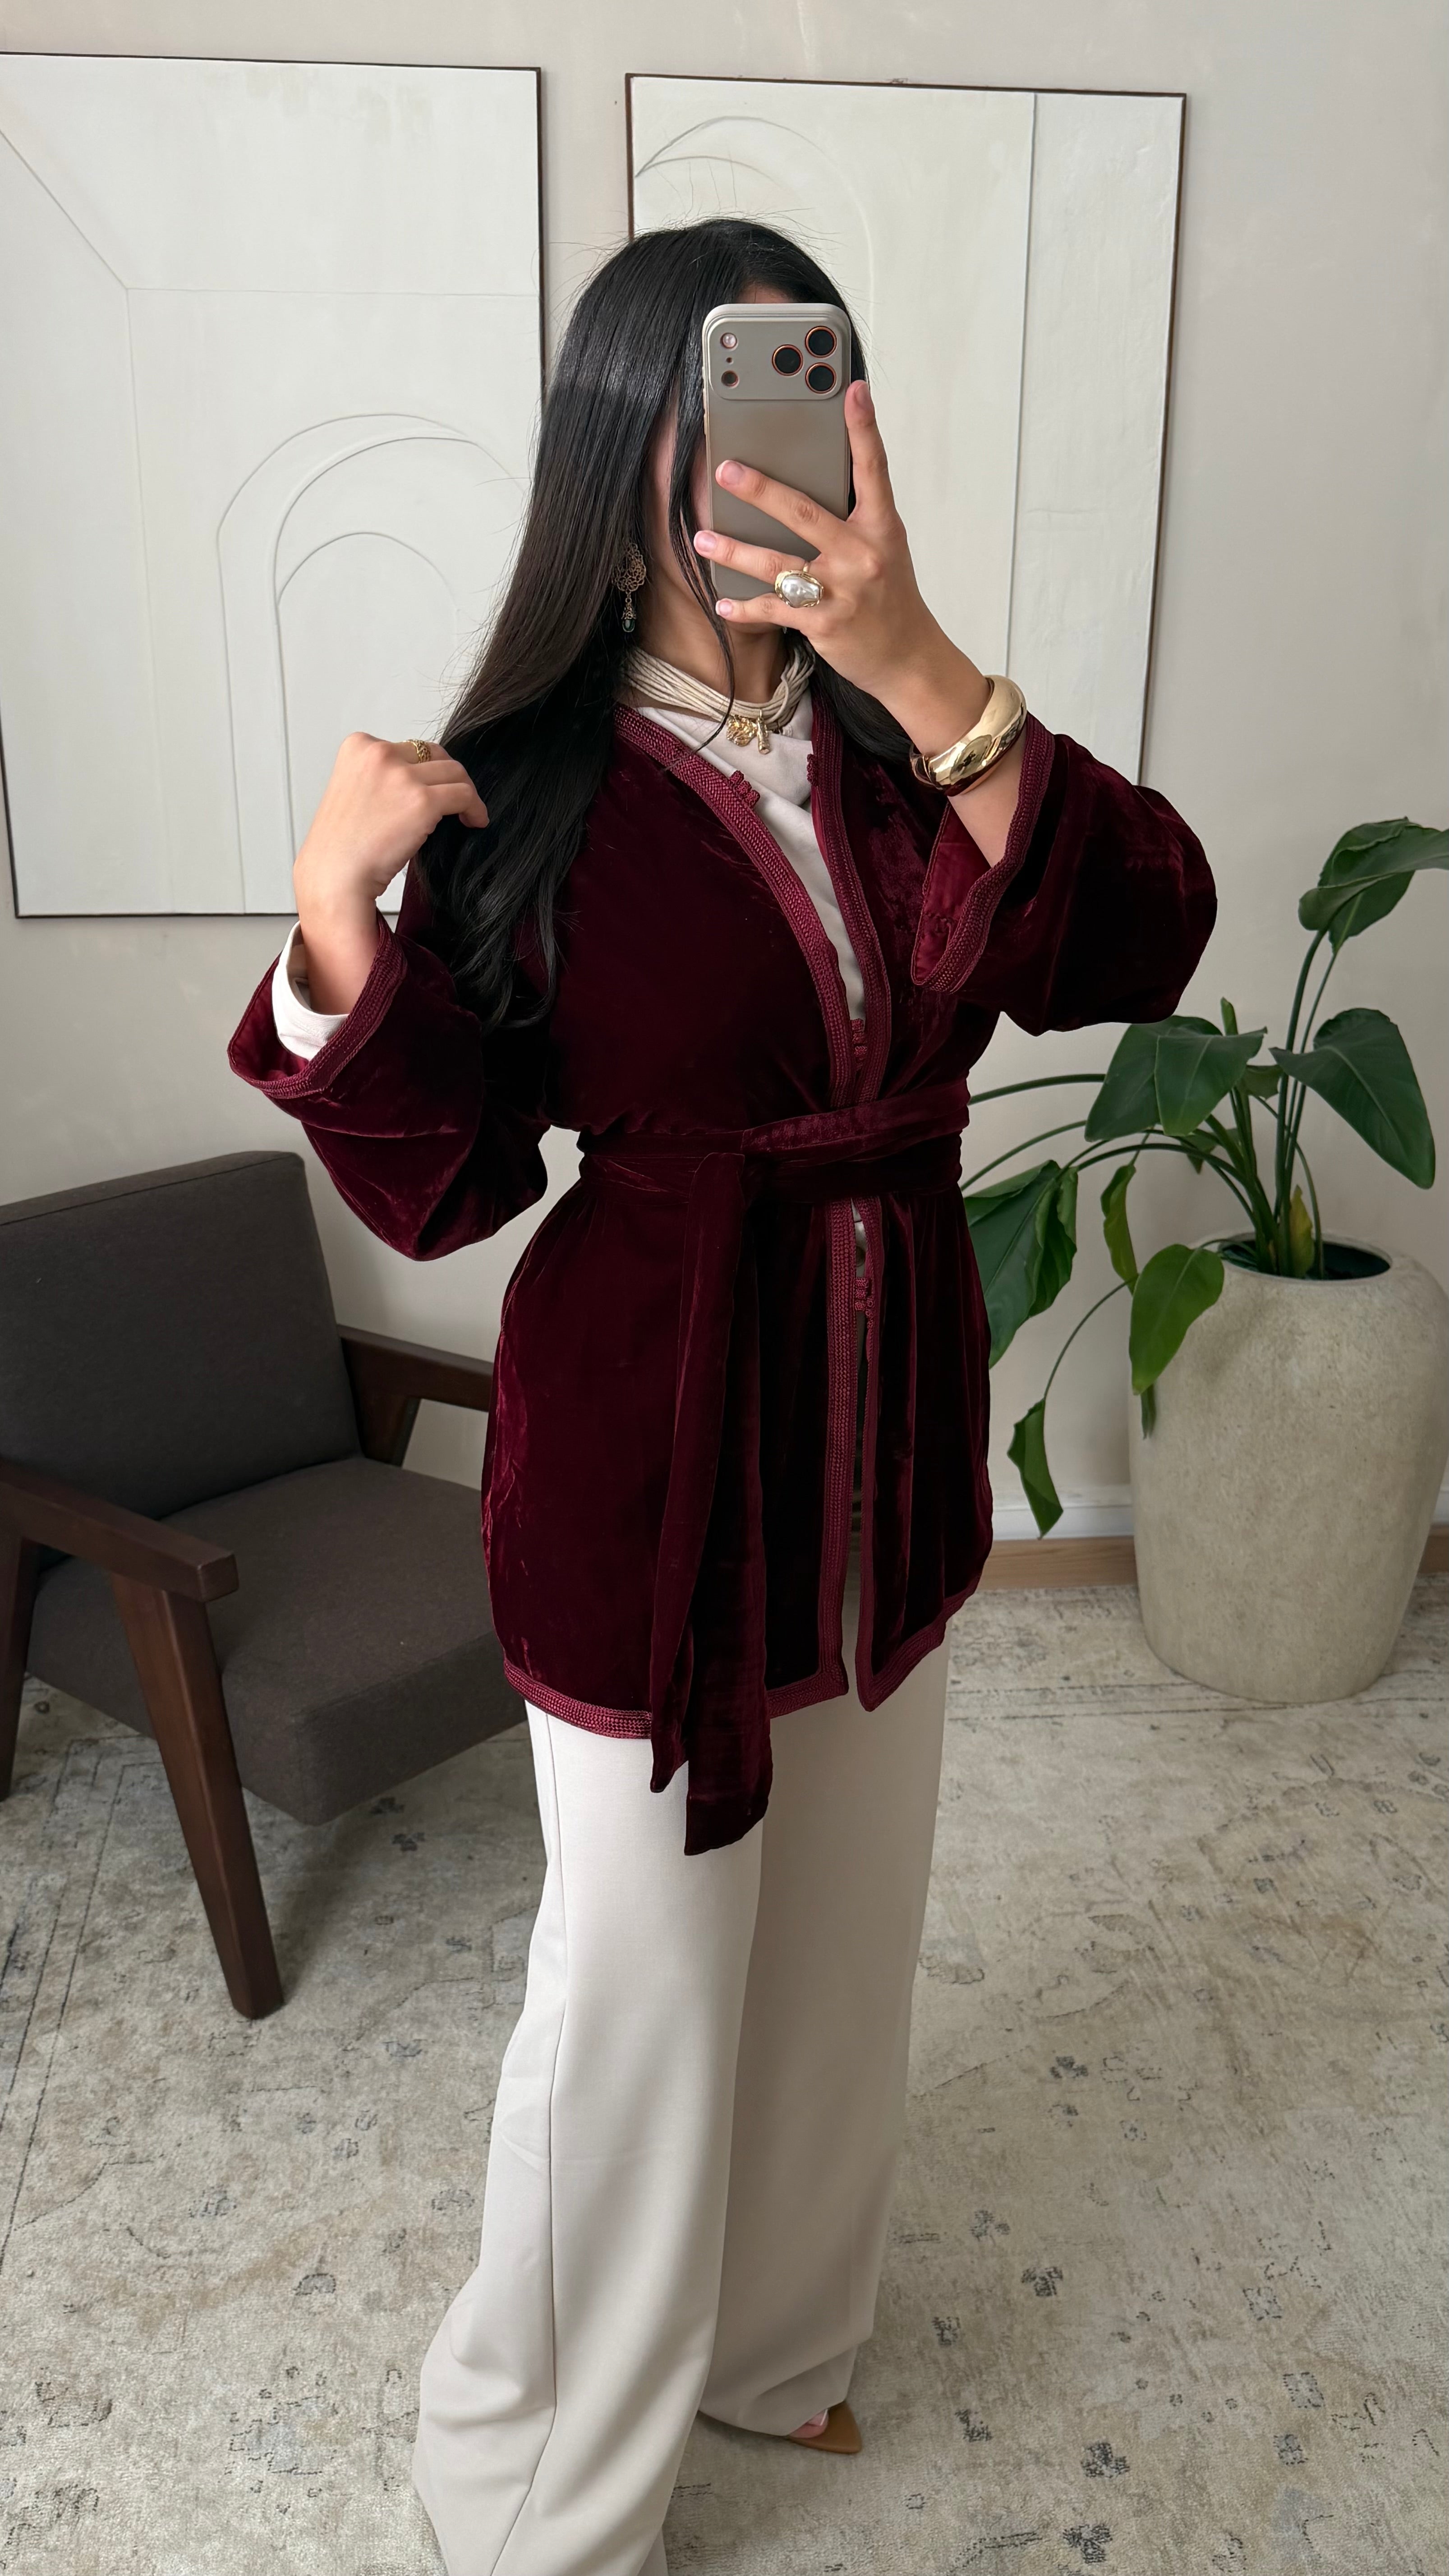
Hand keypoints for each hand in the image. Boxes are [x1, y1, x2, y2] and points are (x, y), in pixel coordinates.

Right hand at [292, 734, 487, 1013]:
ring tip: (467, 813)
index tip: (430, 789)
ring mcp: (401, 776)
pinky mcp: (422, 801)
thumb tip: (419, 779)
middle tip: (456, 799)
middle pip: (434, 754)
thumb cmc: (341, 847)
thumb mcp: (353, 793)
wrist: (335, 877)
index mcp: (358, 747)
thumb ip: (381, 777)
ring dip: (465, 793)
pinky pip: (464, 795)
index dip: (424, 769)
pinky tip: (475, 822)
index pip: (407, 747)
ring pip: (454, 772)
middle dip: (447, 777)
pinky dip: (475, 808)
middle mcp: (378, 753)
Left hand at [693, 381, 986, 739]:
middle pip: (804, 513)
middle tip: (726, 470)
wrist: (908, 659)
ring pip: (777, 564)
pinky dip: (745, 608)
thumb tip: (811, 485)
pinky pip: (774, 609)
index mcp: (881, 528)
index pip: (873, 469)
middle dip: (761, 490)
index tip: (853, 389)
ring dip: (734, 551)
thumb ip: (853, 519)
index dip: (864, 427)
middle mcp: (862, 554)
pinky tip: (723, 603)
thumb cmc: (890, 599)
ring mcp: (842, 590)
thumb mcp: (883, 549)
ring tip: (702, 537)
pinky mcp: (824, 624)